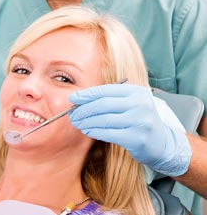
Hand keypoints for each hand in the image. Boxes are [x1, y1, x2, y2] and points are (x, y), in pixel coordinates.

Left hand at [69, 84, 190, 176]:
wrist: (162, 143)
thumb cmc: (140, 121)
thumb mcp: (130, 104)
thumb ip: (110, 100)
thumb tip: (80, 101)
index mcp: (137, 91)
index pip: (105, 90)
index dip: (86, 95)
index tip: (72, 98)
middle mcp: (140, 104)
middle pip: (103, 104)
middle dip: (83, 109)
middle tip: (72, 114)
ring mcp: (140, 122)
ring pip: (103, 119)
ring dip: (86, 121)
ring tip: (77, 123)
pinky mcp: (137, 139)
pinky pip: (108, 134)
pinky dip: (94, 131)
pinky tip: (87, 131)